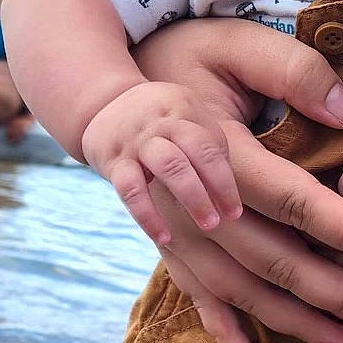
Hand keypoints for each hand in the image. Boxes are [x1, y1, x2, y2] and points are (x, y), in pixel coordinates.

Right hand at [81, 82, 240, 246]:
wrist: (101, 105)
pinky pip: (130, 190)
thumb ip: (211, 148)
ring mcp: (137, 140)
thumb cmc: (159, 124)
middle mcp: (162, 122)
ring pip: (168, 165)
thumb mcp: (185, 120)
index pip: (211, 145)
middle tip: (226, 220)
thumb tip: (241, 193)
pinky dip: (147, 216)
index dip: (226, 180)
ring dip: (192, 197)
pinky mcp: (114, 161)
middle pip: (194, 151)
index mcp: (185, 109)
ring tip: (208, 226)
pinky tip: (164, 237)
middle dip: (214, 188)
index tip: (235, 211)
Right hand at [125, 16, 342, 342]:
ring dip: (295, 322)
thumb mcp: (233, 46)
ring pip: (241, 289)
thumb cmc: (180, 64)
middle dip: (335, 293)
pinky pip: (198, 298)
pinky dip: (225, 334)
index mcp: (219, 150)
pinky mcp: (169, 248)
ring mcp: (176, 232)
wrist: (106, 97)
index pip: (293, 198)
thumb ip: (291, 71)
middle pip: (273, 257)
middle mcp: (196, 202)